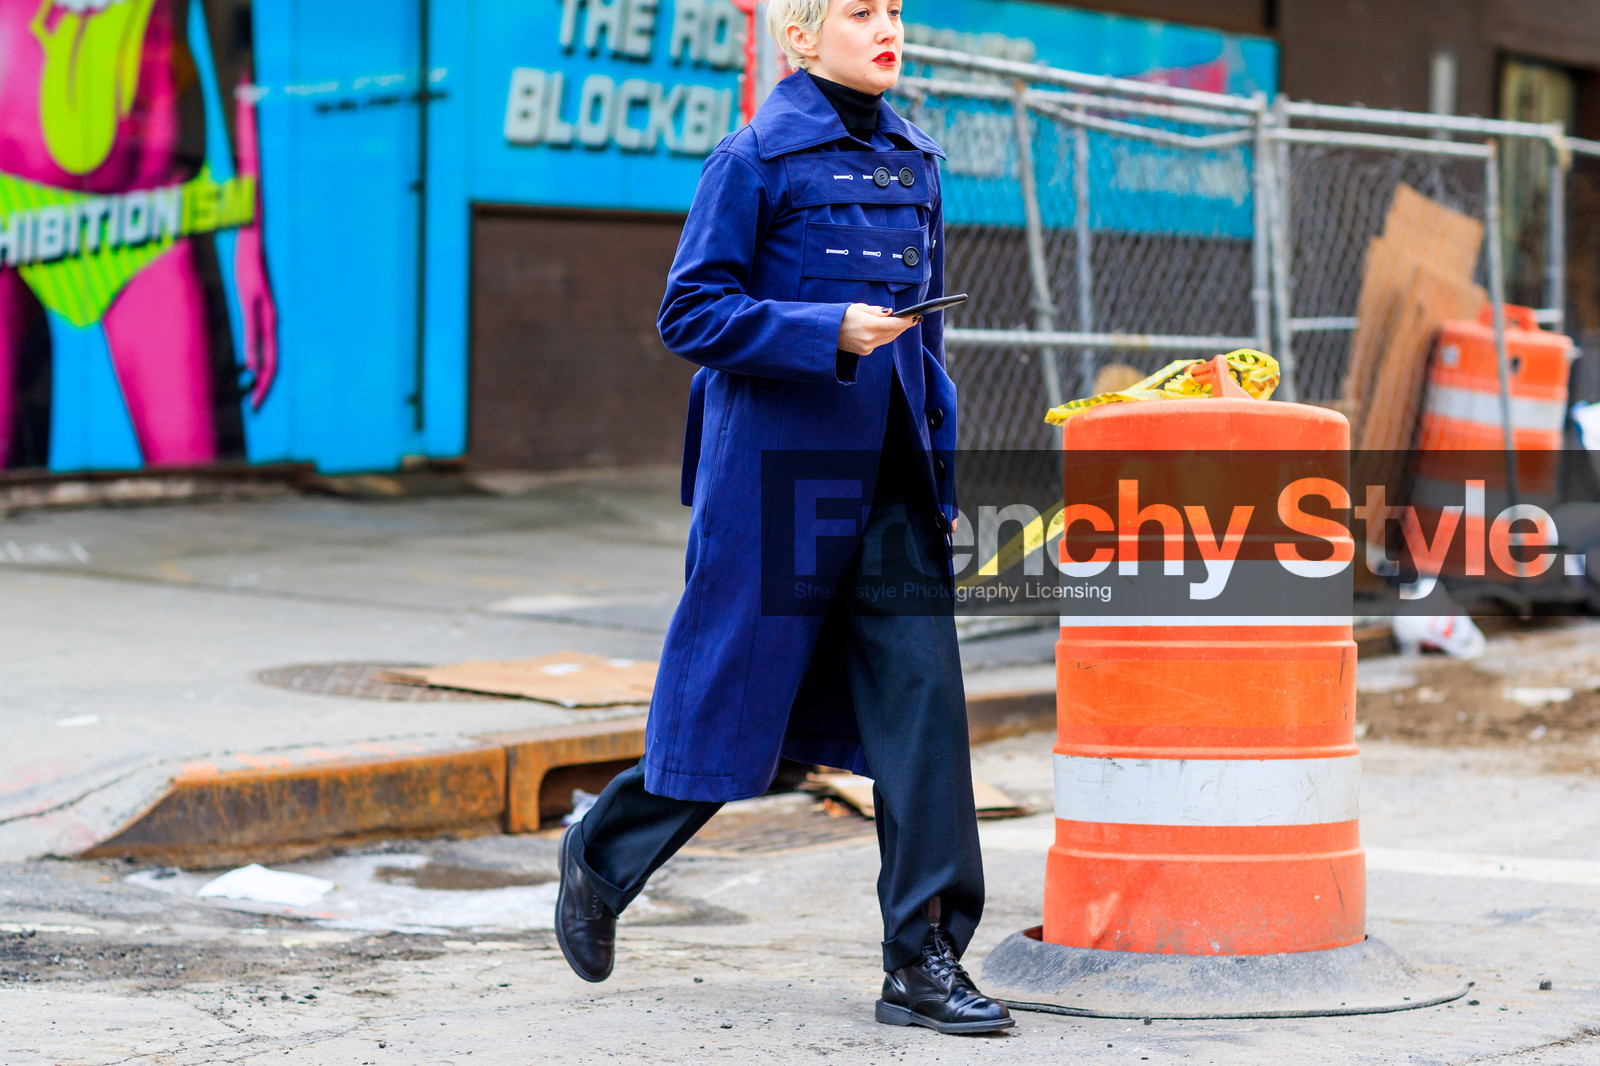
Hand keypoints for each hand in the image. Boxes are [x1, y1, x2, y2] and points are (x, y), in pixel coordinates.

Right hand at [233, 223, 278, 409]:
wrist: (253, 240)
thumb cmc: (249, 268)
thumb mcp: (248, 301)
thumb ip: (250, 324)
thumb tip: (248, 347)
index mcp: (267, 322)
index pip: (270, 359)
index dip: (265, 382)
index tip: (257, 401)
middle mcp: (270, 320)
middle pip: (272, 361)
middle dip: (265, 387)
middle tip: (258, 409)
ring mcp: (264, 311)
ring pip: (267, 350)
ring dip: (262, 376)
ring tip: (257, 396)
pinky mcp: (256, 300)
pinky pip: (254, 330)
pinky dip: (253, 350)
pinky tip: (251, 365)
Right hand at [837, 303, 916, 355]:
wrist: (826, 333)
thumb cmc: (840, 316)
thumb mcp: (857, 307)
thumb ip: (876, 311)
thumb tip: (890, 313)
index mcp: (867, 325)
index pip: (894, 325)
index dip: (906, 321)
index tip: (915, 316)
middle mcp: (869, 339)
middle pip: (893, 333)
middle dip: (904, 326)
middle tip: (913, 319)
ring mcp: (867, 347)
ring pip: (888, 339)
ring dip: (897, 331)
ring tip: (904, 324)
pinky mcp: (864, 352)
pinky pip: (880, 343)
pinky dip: (886, 336)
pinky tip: (890, 330)